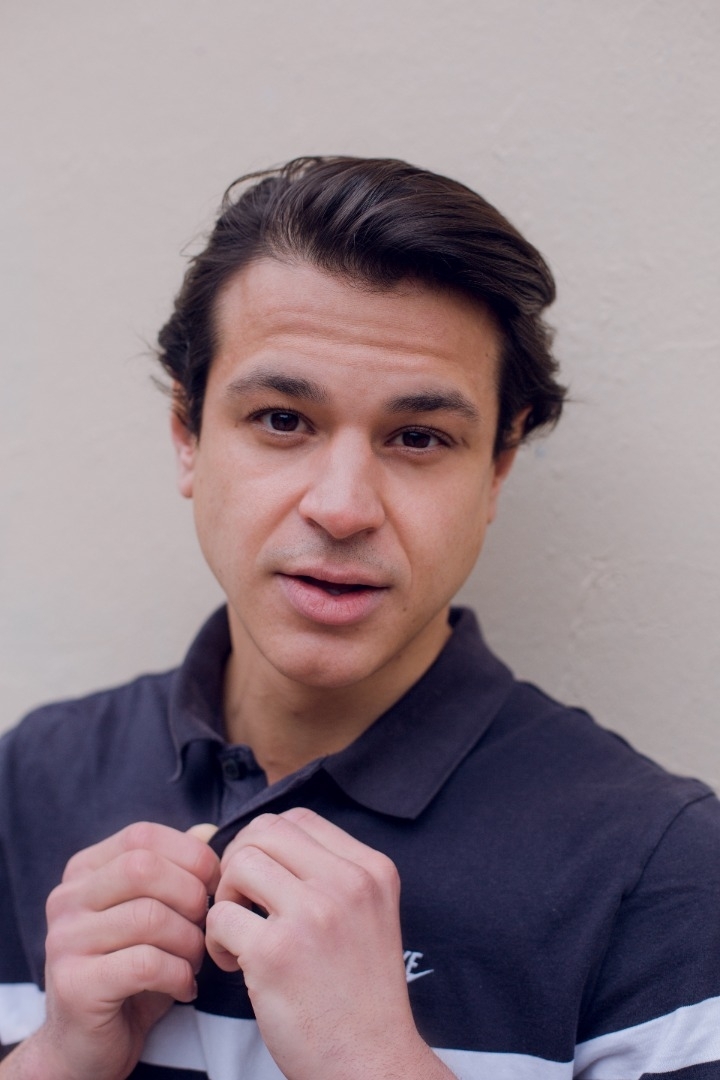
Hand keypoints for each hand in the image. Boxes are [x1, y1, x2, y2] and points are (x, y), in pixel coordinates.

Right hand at [13, 822, 219, 1079]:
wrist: (88, 1045)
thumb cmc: (131, 971)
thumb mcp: (156, 913)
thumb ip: (176, 871)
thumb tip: (208, 831)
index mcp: (84, 872)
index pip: (142, 836)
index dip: (190, 854)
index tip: (214, 885)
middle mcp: (66, 899)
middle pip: (144, 868)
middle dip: (191, 895)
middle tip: (207, 926)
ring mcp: (64, 941)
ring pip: (149, 917)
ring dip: (189, 941)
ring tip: (195, 961)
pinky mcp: (75, 984)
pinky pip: (145, 963)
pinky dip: (179, 974)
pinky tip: (184, 987)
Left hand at [205, 808, 453, 1079]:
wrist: (372, 1063)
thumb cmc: (359, 995)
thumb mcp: (368, 915)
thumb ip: (330, 875)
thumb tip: (263, 843)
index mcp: (371, 870)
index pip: (299, 819)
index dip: (267, 843)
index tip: (262, 882)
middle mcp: (347, 884)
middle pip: (265, 830)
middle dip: (239, 861)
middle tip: (241, 902)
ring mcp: (313, 915)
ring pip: (239, 863)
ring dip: (225, 897)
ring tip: (238, 934)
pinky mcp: (277, 953)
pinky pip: (220, 917)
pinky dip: (215, 939)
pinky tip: (234, 964)